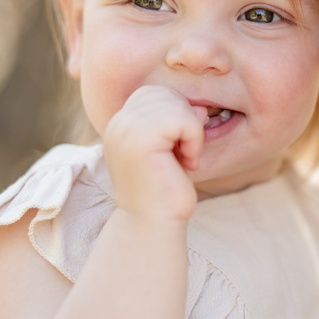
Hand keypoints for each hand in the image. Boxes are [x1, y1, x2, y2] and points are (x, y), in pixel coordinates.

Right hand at [103, 85, 205, 220]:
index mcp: (120, 123)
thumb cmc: (166, 191)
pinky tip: (187, 164)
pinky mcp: (140, 139)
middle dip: (185, 121)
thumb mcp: (176, 149)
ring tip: (184, 160)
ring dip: (192, 132)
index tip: (177, 148)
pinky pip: (183, 119)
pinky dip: (194, 140)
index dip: (176, 115)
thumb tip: (201, 107)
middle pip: (166, 93)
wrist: (153, 225)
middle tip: (184, 155)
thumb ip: (182, 123)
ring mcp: (126, 129)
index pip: (155, 93)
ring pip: (177, 103)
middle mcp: (118, 122)